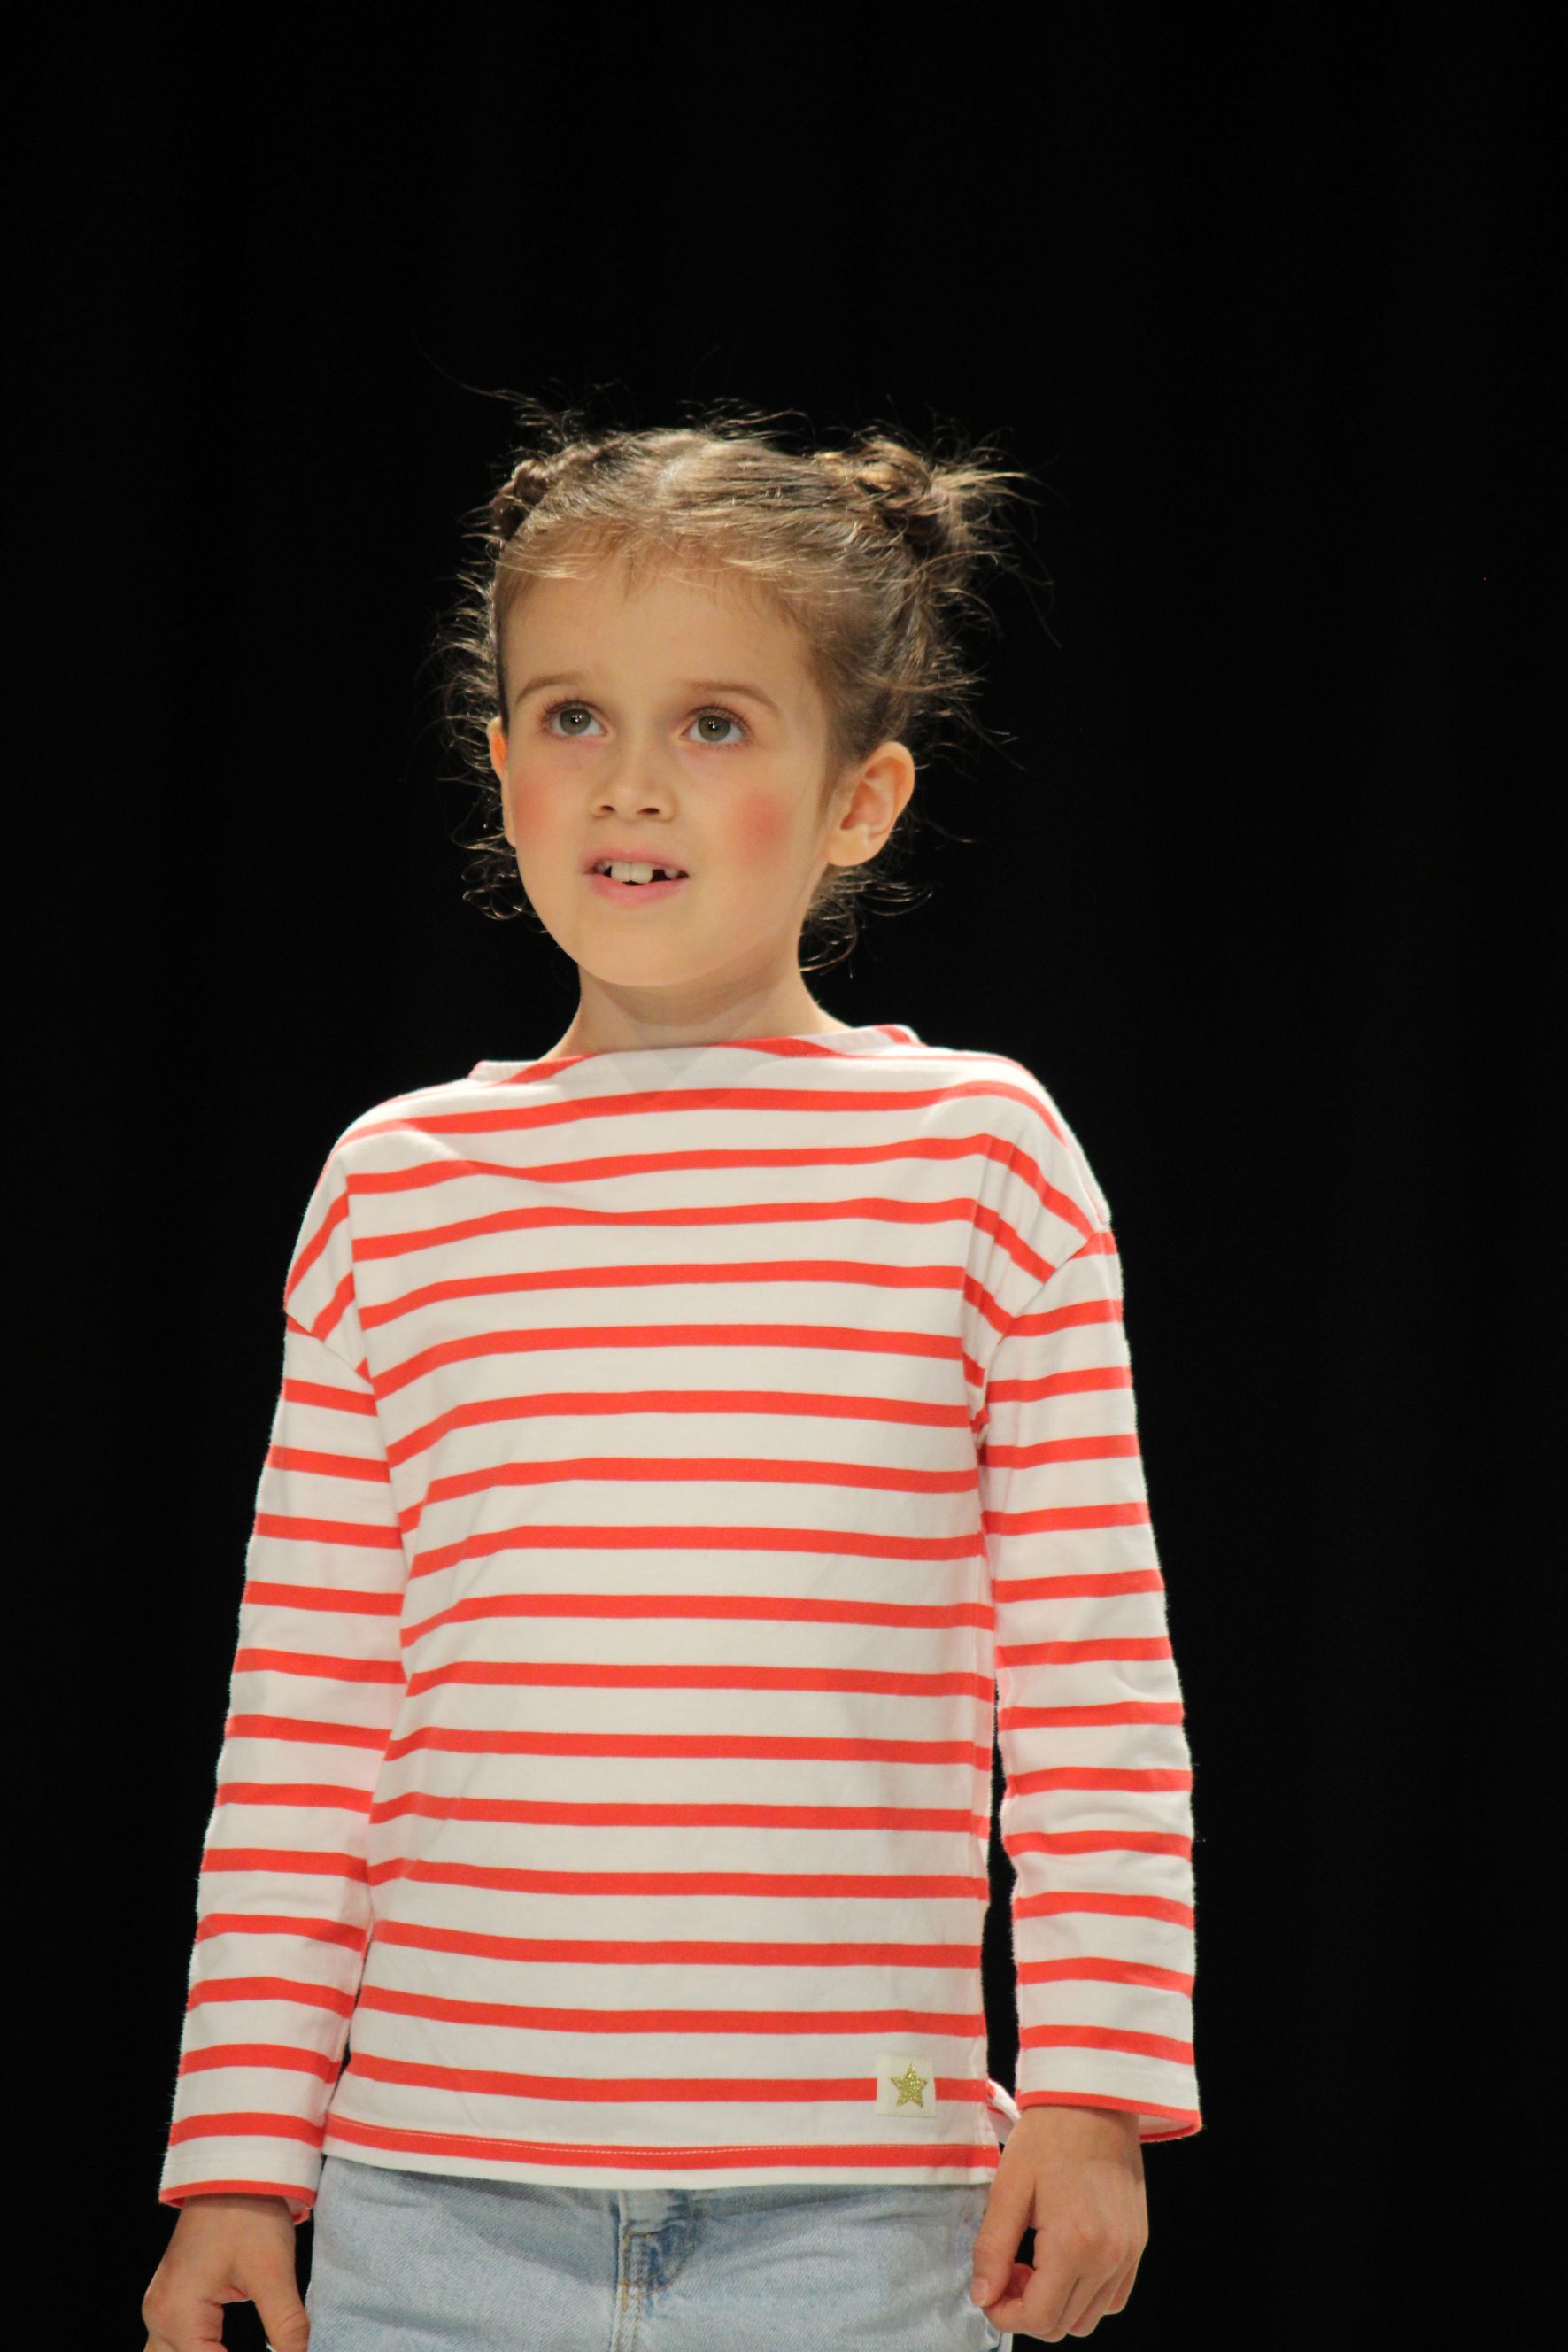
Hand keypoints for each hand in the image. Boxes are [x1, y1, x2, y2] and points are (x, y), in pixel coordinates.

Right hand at [142, 2192, 309, 2351]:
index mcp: (178, 2315)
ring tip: (232, 2346)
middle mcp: (159, 2317)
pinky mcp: (171, 2297)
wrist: (233, 2167)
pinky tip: (223, 2351)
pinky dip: (197, 2351)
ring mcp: (160, 2307)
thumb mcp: (273, 2272)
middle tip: (267, 2348)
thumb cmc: (248, 2212)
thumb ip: (286, 2326)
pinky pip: (175, 2344)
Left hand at [968, 2104, 1146, 2340]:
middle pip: (1063, 2324)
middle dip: (1027, 2310)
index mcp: (1074, 2244)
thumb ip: (992, 2250)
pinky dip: (1085, 2295)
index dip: (1005, 2315)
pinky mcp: (1137, 2244)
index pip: (1038, 2317)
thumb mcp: (1008, 2188)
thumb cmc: (1048, 2135)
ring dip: (1056, 2304)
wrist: (1094, 2099)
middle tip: (1009, 2270)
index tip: (989, 2291)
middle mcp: (1109, 2258)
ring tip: (1035, 2263)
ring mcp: (1129, 2254)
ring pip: (1088, 2317)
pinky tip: (1064, 2261)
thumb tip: (983, 2298)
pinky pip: (1112, 2297)